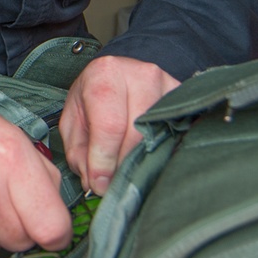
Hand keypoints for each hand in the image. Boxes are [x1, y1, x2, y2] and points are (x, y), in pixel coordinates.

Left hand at [59, 55, 178, 193]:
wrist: (118, 77)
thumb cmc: (92, 101)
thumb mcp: (74, 124)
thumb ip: (79, 154)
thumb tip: (98, 183)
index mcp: (105, 74)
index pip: (110, 125)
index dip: (104, 160)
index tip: (101, 184)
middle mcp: (141, 75)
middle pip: (138, 133)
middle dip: (123, 165)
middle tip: (113, 182)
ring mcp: (167, 84)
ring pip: (159, 135)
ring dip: (143, 160)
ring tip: (129, 169)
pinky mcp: (184, 97)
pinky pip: (177, 132)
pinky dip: (162, 151)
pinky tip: (149, 157)